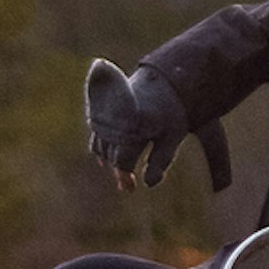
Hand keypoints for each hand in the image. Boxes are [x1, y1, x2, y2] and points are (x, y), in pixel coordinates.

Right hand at [85, 59, 193, 186]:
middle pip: (111, 156)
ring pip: (101, 148)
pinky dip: (101, 149)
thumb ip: (161, 161)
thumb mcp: (173, 136)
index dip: (124, 177)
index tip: (130, 188)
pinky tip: (109, 159)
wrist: (160, 81)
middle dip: (119, 171)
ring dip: (109, 161)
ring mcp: (107, 116)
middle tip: (127, 185)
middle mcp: (117, 121)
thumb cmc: (170, 112)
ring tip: (122, 171)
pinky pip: (96, 138)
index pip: (122, 160)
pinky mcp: (101, 112)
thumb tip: (148, 184)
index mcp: (135, 127)